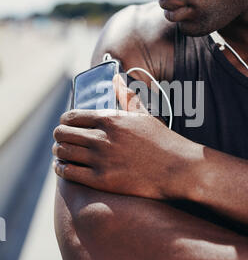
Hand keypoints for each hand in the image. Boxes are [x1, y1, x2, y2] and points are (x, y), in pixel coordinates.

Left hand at [52, 74, 195, 199]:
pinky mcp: (102, 180)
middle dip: (59, 135)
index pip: (72, 116)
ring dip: (58, 151)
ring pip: (63, 152)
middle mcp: (101, 137)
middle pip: (62, 133)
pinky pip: (69, 172)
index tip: (65, 125)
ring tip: (61, 152)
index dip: (64, 121)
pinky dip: (61, 168)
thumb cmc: (161, 140)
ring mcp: (101, 159)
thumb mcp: (143, 114)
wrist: (177, 168)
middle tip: (61, 139)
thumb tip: (116, 78)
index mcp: (110, 119)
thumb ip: (126, 96)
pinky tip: (63, 167)